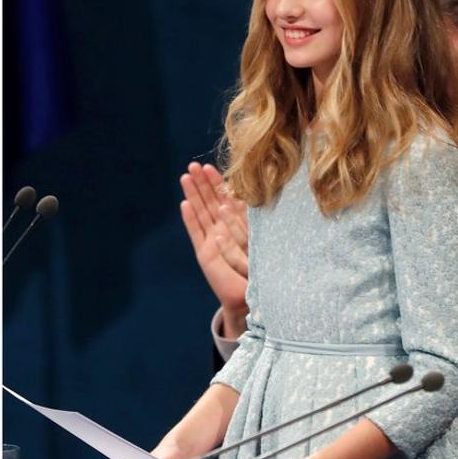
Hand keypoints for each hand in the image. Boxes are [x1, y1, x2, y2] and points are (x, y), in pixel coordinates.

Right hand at [179, 163, 248, 324]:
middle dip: (201, 183)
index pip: (225, 199)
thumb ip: (259, 222)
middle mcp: (221, 230)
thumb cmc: (263, 268)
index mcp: (236, 225)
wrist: (251, 294)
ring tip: (185, 177)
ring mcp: (211, 240)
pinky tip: (184, 204)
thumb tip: (273, 197)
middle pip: (209, 202)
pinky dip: (190, 219)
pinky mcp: (205, 254)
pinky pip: (196, 232)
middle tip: (193, 164)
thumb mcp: (264, 240)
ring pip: (201, 212)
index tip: (211, 166)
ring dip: (193, 194)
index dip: (217, 183)